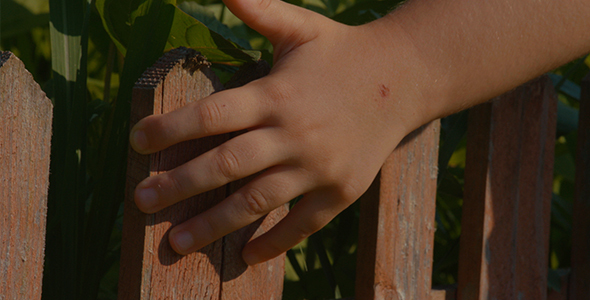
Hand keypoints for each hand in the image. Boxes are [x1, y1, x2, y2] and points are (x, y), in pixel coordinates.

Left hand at [130, 0, 427, 264]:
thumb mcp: (300, 27)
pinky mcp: (341, 191)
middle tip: (140, 201)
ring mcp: (318, 167)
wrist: (403, 79)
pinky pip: (303, 224)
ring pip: (257, 202)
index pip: (212, 115)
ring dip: (214, 225)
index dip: (170, 129)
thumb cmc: (342, 52)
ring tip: (176, 243)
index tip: (137, 141)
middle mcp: (294, 134)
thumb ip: (259, 8)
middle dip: (179, 185)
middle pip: (226, 164)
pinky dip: (274, 242)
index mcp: (277, 94)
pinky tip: (246, 257)